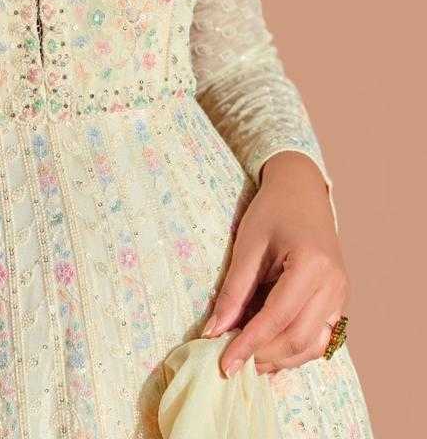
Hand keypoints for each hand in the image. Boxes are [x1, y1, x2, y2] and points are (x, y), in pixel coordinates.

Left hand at [201, 151, 347, 376]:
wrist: (302, 191)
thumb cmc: (272, 212)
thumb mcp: (247, 245)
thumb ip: (233, 291)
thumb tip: (214, 332)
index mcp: (311, 265)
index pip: (277, 317)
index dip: (249, 344)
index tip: (224, 364)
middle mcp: (334, 285)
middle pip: (299, 338)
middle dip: (264, 356)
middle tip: (232, 364)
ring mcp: (341, 295)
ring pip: (313, 345)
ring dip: (280, 358)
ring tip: (247, 361)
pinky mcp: (339, 302)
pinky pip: (320, 337)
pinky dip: (295, 349)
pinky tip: (269, 350)